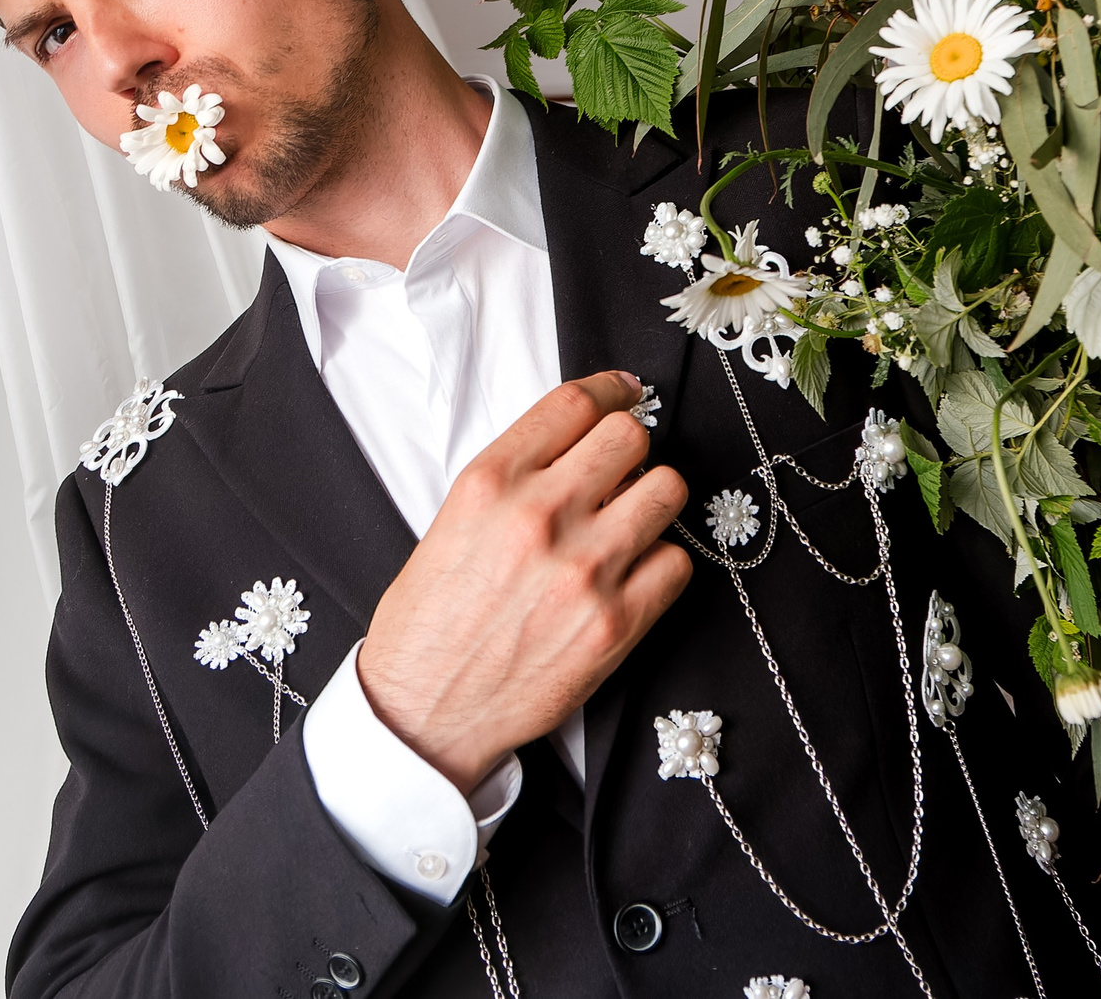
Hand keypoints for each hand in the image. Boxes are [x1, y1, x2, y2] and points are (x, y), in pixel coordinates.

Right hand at [356, 371, 692, 792]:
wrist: (424, 710)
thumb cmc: (429, 622)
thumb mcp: (451, 521)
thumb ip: (516, 478)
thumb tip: (582, 449)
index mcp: (491, 483)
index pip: (574, 403)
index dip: (610, 390)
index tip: (625, 394)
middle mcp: (540, 516)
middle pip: (630, 437)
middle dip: (631, 449)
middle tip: (622, 471)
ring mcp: (584, 569)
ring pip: (667, 490)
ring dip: (653, 500)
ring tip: (630, 522)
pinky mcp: (616, 623)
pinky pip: (677, 563)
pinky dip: (662, 564)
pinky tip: (633, 575)